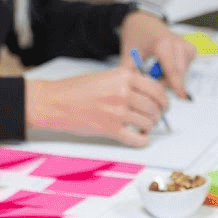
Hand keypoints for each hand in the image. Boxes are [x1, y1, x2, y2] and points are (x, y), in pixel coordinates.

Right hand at [25, 65, 168, 145]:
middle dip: (157, 114)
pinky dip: (142, 141)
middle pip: (154, 107)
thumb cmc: (75, 89)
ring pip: (148, 122)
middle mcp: (123, 93)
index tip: (163, 104)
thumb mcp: (105, 77)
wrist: (54, 102)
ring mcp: (117, 112)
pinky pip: (136, 139)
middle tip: (154, 117)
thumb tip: (148, 94)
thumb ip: (127, 83)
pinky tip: (140, 138)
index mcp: (123, 77)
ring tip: (143, 126)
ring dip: (149, 126)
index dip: (163, 99)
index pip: (155, 88)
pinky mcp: (110, 129)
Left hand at [119, 10, 197, 97]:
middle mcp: (177, 43)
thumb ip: (131, 73)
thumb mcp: (128, 54)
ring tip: (156, 69)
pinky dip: (176, 71)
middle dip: (168, 83)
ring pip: (183, 71)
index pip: (173, 70)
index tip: (181, 98)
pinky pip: (186, 67)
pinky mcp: (190, 48)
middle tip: (154, 80)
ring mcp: (185, 45)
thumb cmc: (136, 36)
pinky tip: (165, 65)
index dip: (177, 86)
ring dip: (171, 77)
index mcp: (162, 44)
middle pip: (179, 73)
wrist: (143, 22)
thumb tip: (135, 91)